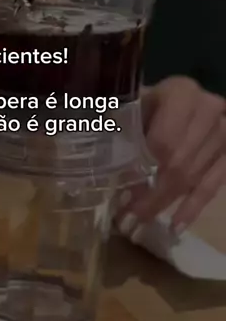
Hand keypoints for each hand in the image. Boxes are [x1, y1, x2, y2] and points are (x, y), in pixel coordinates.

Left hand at [116, 76, 225, 235]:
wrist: (183, 101)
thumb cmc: (150, 103)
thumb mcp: (134, 105)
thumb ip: (122, 128)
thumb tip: (106, 166)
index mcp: (182, 93)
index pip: (163, 142)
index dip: (142, 172)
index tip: (122, 196)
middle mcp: (208, 110)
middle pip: (178, 163)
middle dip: (151, 196)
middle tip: (128, 220)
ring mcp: (224, 133)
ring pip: (193, 177)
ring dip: (165, 205)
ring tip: (139, 226)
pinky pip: (212, 186)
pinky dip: (193, 208)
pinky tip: (175, 227)